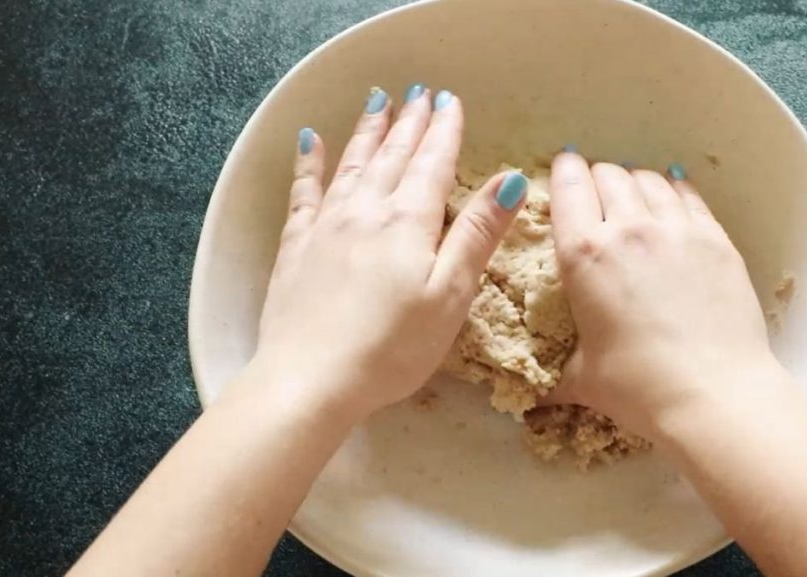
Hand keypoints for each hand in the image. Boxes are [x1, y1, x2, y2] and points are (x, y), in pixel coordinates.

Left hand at [250, 86, 526, 420]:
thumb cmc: (392, 348)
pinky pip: (304, 191)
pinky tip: (310, 141)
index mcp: (409, 222)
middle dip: (410, 122)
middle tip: (419, 92)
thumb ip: (477, 234)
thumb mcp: (450, 294)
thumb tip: (510, 180)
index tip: (451, 101)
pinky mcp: (296, 246)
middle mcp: (366, 211)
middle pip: (393, 156)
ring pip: (352, 163)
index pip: (432, 164)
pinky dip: (309, 163)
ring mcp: (326, 225)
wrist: (310, 379)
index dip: (444, 131)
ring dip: (369, 131)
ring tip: (378, 102)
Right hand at [548, 153, 776, 432]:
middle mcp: (628, 229)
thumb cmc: (638, 387)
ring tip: (633, 197)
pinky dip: (674, 190)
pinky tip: (672, 198)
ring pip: (648, 179)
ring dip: (635, 181)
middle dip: (597, 178)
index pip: (568, 187)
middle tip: (596, 194)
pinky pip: (688, 195)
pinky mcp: (715, 238)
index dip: (564, 171)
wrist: (713, 394)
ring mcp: (677, 229)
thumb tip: (531, 395)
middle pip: (608, 175)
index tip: (565, 169)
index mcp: (583, 255)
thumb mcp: (580, 380)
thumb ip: (552, 375)